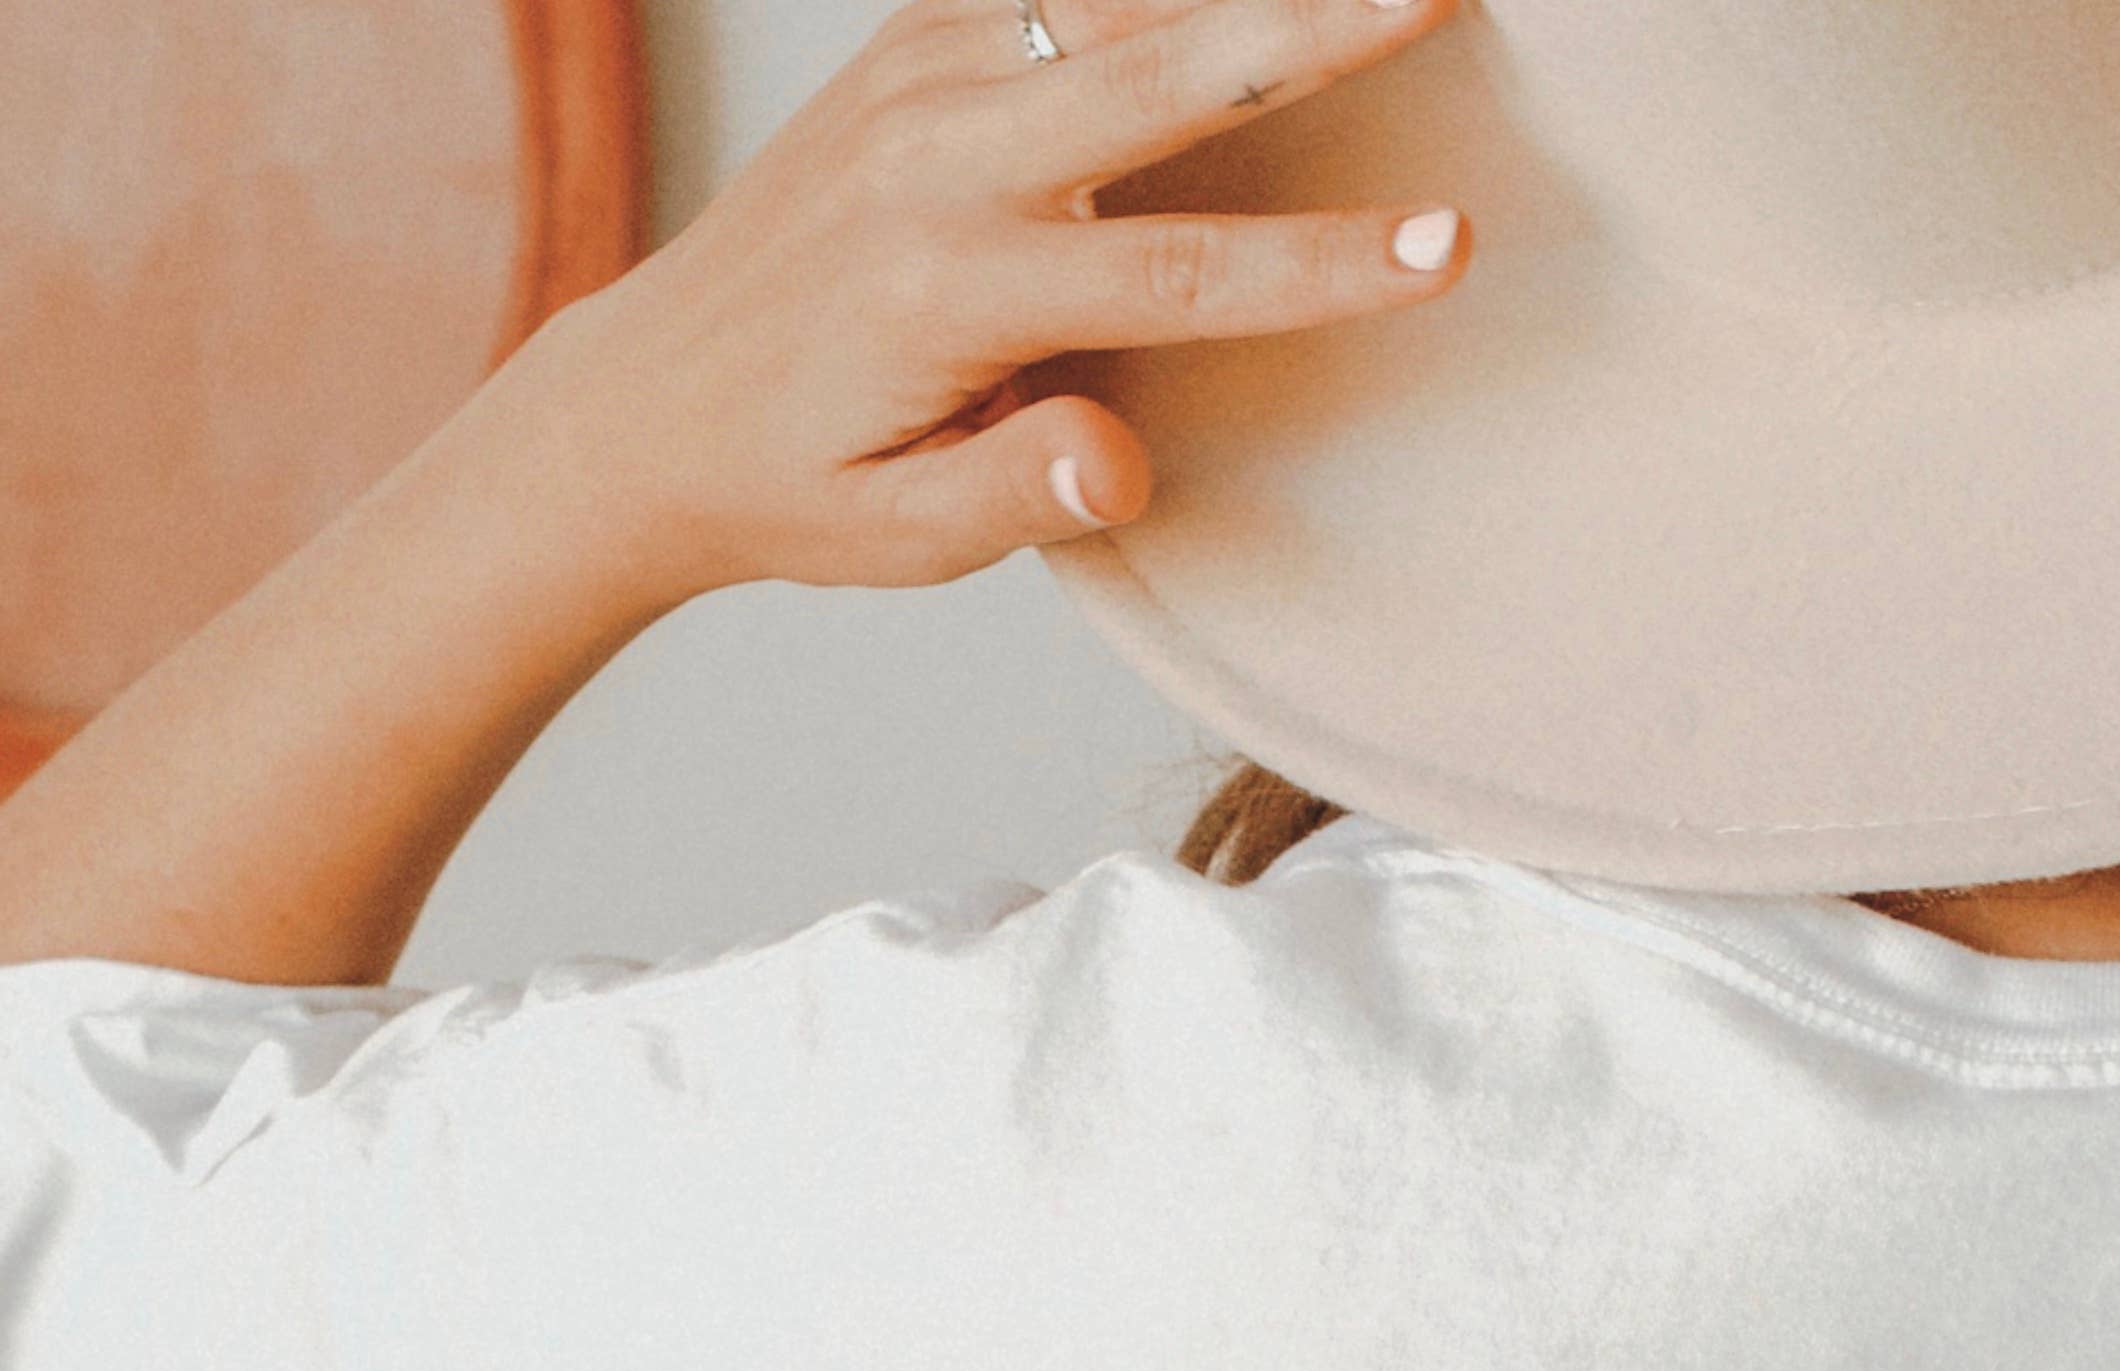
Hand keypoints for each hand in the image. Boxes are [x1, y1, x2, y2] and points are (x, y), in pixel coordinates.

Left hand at [495, 0, 1468, 612]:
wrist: (641, 398)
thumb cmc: (796, 485)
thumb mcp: (902, 536)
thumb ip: (1018, 493)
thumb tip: (1123, 464)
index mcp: (941, 288)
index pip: (1170, 275)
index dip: (1319, 266)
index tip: (1443, 250)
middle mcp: (930, 156)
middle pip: (1153, 71)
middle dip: (1305, 28)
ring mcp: (919, 77)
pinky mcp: (919, 42)